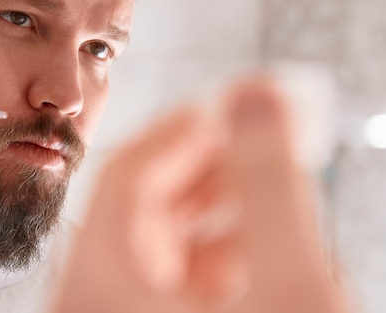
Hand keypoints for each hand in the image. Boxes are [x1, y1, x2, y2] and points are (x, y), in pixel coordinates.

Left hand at [52, 76, 348, 312]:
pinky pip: (179, 272)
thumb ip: (269, 187)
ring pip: (164, 238)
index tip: (221, 106)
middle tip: (250, 127)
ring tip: (263, 167)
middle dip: (205, 159)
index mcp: (99, 288)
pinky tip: (260, 232)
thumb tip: (255, 95)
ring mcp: (124, 310)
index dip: (176, 130)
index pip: (122, 177)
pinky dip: (220, 244)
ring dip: (216, 198)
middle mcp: (98, 297)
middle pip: (142, 203)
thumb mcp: (286, 286)